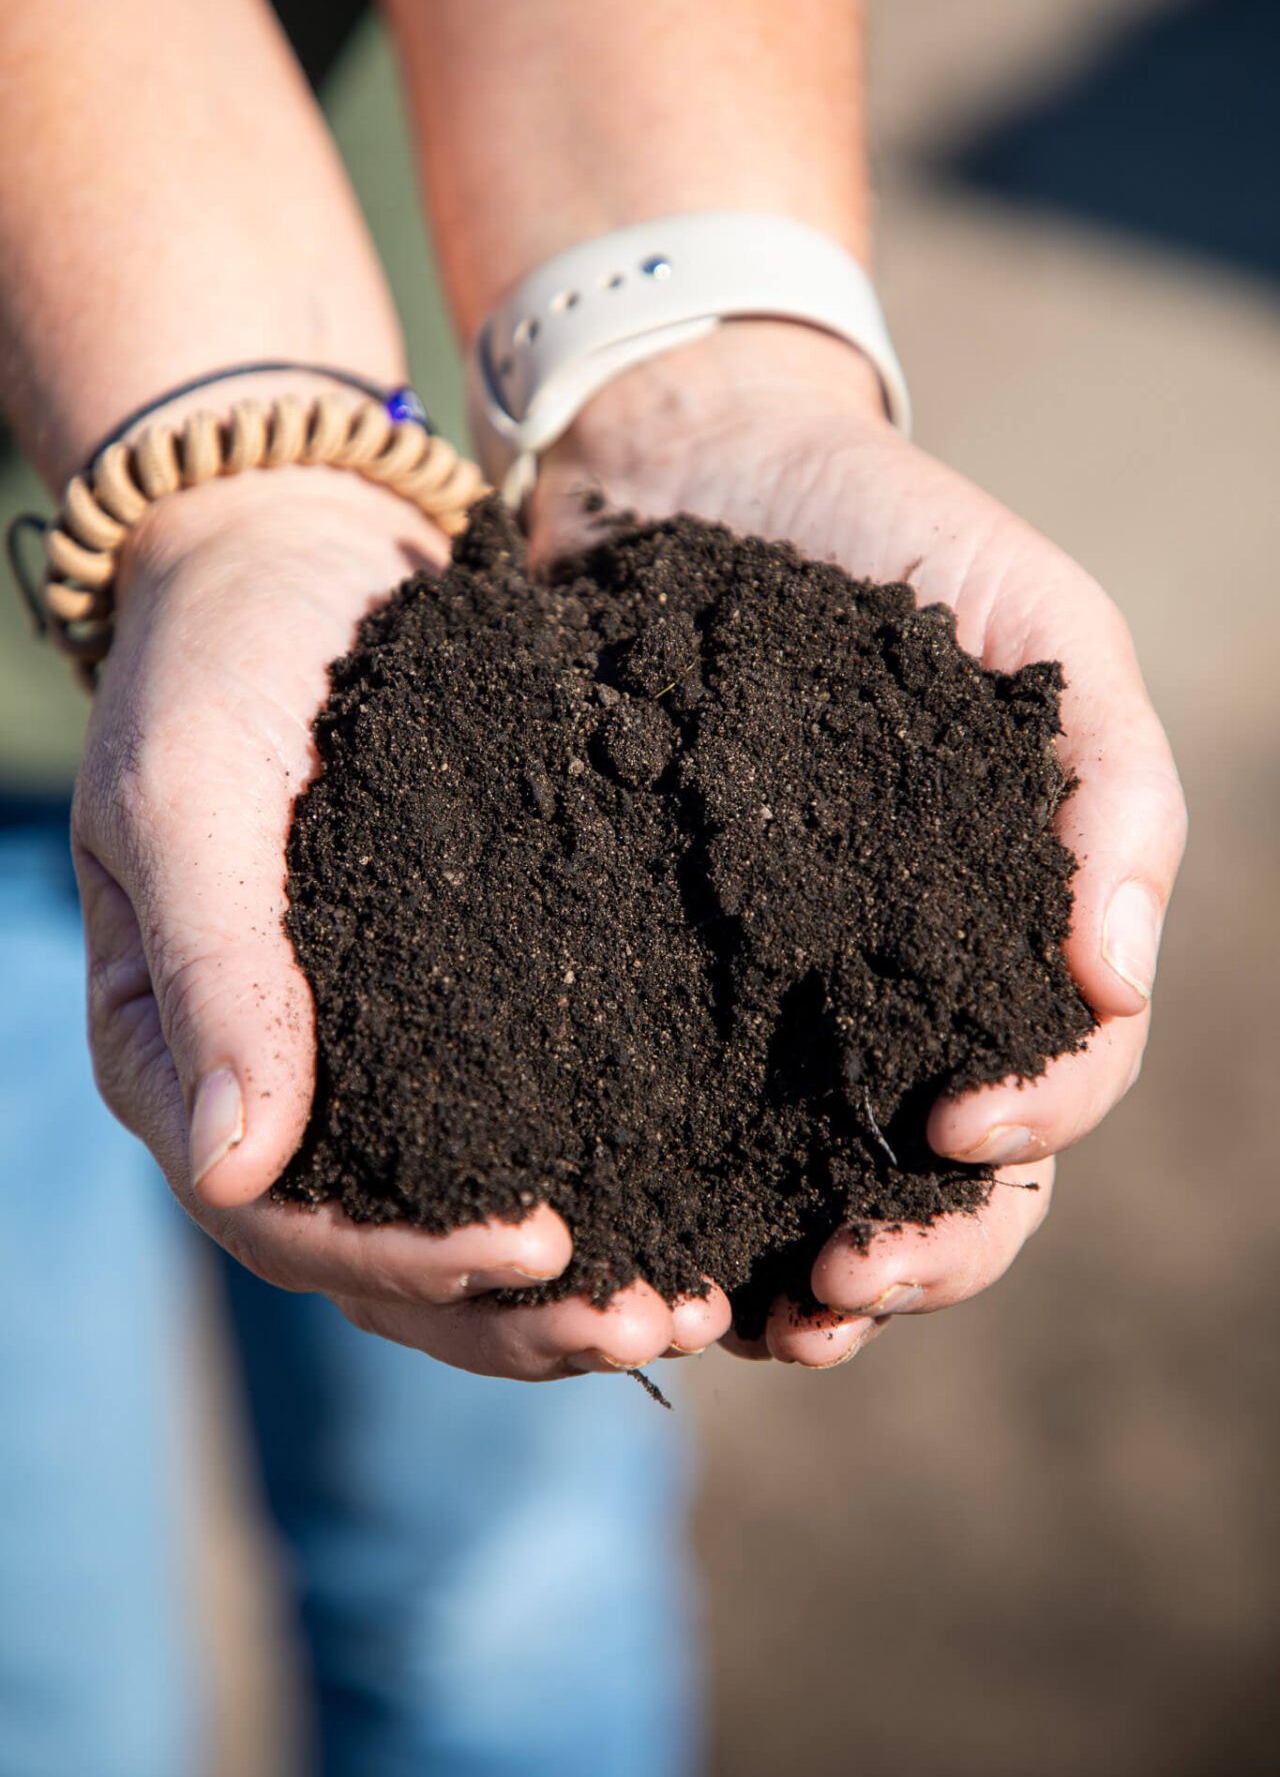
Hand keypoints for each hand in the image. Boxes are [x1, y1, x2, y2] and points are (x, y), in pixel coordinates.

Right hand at [74, 463, 729, 1378]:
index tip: (539, 1251)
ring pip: (473, 1229)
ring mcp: (388, 1058)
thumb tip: (232, 1170)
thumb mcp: (189, 798)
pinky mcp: (474, 1007)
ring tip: (710, 1300)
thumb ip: (211, 974)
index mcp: (193, 1063)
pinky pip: (540, 1123)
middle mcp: (292, 1090)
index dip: (408, 1262)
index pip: (290, 1222)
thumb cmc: (215, 668)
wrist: (297, 559)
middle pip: (395, 1269)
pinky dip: (619, 1177)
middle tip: (663, 1318)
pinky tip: (715, 1198)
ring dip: (582, 1285)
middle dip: (523, 1315)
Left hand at [533, 321, 1186, 1365]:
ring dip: (801, 1271)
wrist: (692, 459)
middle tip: (837, 1284)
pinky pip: (680, 1114)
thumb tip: (1117, 980)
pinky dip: (677, 1195)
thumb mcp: (1039, 626)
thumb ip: (1111, 789)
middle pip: (947, 1176)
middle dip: (914, 1248)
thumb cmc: (889, 532)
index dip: (1028, 1124)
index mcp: (1009, 921)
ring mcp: (781, 990)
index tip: (953, 1124)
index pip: (1060, 1074)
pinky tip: (641, 1244)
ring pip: (818, 1179)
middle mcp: (904, 982)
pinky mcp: (657, 972)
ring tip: (748, 1317)